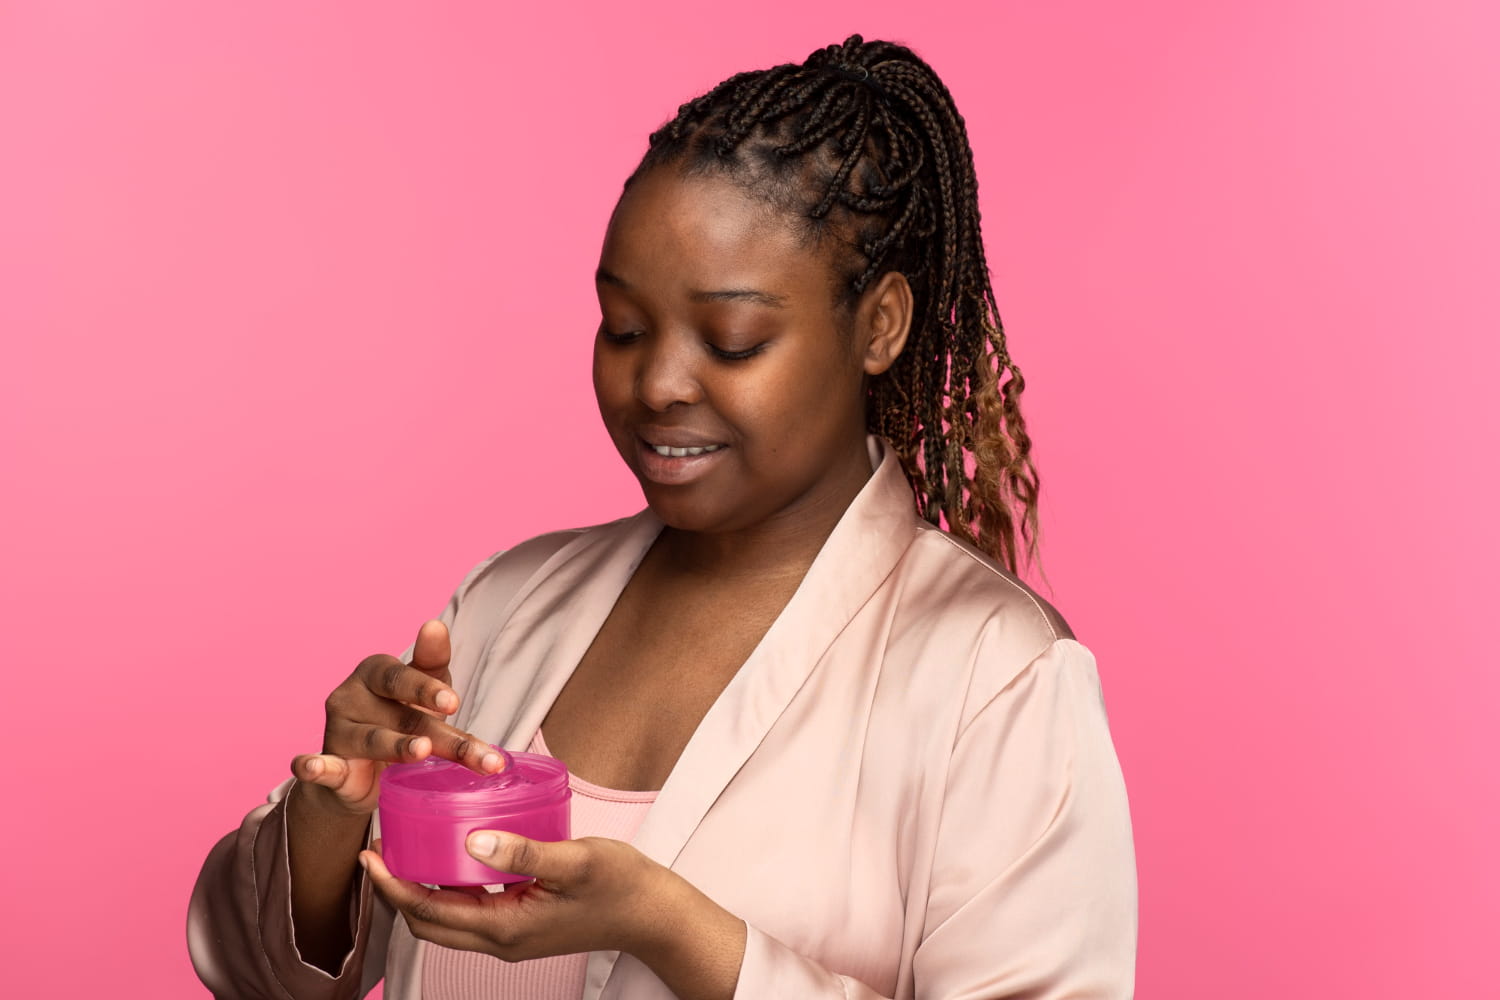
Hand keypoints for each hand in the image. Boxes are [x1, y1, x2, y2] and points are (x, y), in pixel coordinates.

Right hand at [289, 620, 503, 815]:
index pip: (402, 677)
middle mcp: (352, 697)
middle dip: (438, 732)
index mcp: (375, 673)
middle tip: (463, 745)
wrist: (362, 771)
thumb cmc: (400, 719)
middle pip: (401, 714)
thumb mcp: (422, 691)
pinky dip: (314, 767)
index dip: (427, 689)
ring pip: (374, 740)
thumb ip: (432, 661)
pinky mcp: (329, 769)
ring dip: (398, 746)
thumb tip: (435, 626)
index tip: (454, 702)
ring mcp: (338, 732)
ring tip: (422, 750)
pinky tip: (309, 767)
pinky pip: (322, 767)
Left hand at [360, 832, 669, 959]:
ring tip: (408, 848)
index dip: (393, 885)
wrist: (654, 915)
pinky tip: (454, 856)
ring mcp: (511, 937)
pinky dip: (449, 890)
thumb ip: (523, 853)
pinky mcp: (522, 927)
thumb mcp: (574, 860)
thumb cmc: (621, 885)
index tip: (371, 853)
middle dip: (396, 890)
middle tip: (381, 848)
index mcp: (505, 928)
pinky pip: (470, 912)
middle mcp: (501, 940)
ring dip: (420, 890)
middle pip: (427, 923)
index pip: (428, 912)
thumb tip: (472, 842)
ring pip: (447, 920)